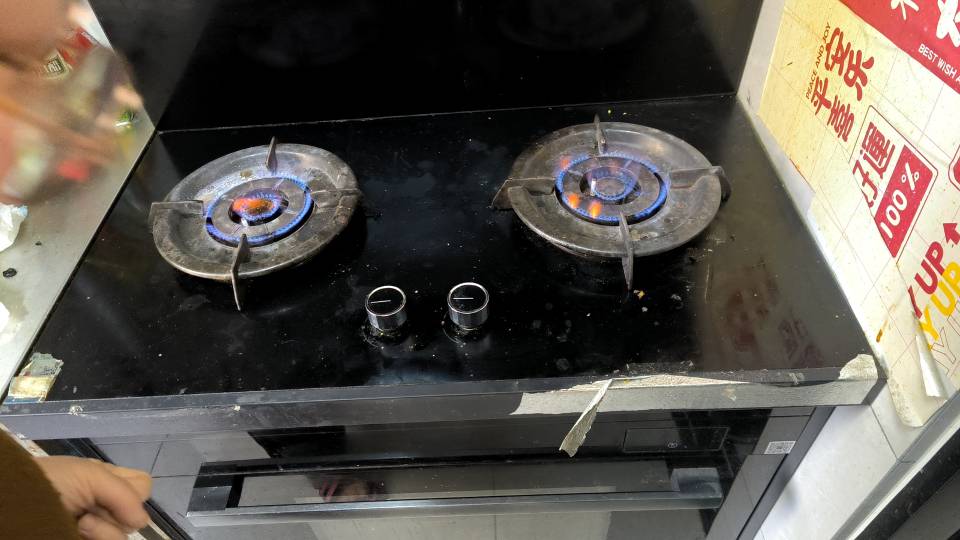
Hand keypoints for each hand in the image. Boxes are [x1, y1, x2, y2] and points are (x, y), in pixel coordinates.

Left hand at [35, 456, 151, 539]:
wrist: (13, 507)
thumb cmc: (49, 483)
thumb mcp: (90, 474)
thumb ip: (125, 492)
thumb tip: (141, 522)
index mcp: (106, 482)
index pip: (142, 487)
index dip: (133, 491)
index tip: (111, 491)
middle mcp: (105, 507)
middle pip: (136, 513)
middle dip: (117, 509)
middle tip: (90, 508)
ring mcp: (97, 530)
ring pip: (124, 535)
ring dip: (105, 529)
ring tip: (80, 524)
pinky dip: (101, 538)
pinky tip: (79, 534)